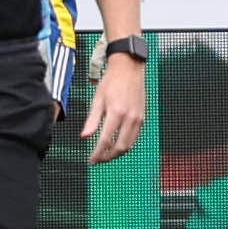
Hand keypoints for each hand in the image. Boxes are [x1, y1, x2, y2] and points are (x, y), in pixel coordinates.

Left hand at [84, 49, 147, 164]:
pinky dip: (126, 145)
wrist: (129, 68)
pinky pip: (134, 137)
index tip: (91, 160)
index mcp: (116, 112)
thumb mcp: (97, 99)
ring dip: (117, 153)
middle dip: (108, 157)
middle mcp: (130, 117)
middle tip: (98, 160)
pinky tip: (116, 144)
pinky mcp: (142, 118)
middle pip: (120, 147)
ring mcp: (138, 118)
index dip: (97, 154)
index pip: (106, 141)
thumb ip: (92, 120)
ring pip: (129, 145)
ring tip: (106, 154)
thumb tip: (85, 136)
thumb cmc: (112, 81)